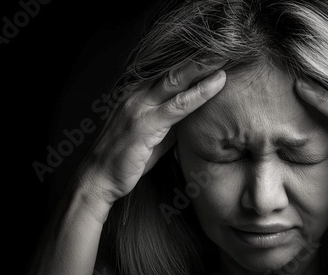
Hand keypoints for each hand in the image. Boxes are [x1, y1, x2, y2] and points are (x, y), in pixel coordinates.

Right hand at [80, 59, 226, 203]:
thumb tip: (195, 115)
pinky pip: (178, 105)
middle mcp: (137, 95)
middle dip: (201, 57)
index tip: (217, 53)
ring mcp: (140, 107)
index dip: (194, 62)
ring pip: (177, 81)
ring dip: (203, 67)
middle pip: (175, 70)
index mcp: (139, 95)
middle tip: (226, 43)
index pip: (170, 73)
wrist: (100, 177)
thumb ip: (171, 120)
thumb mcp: (154, 134)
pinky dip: (200, 93)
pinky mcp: (144, 124)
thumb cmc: (129, 157)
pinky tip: (218, 83)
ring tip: (226, 56)